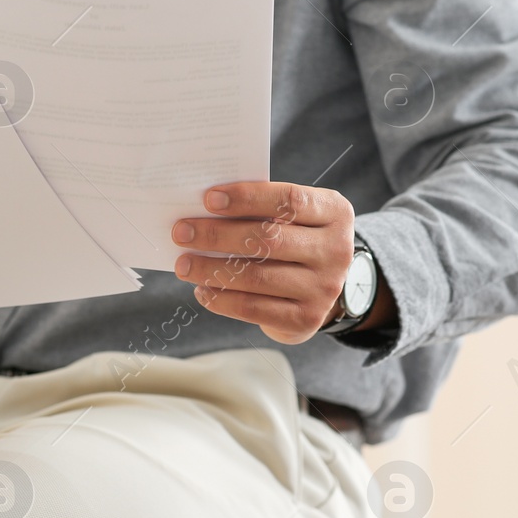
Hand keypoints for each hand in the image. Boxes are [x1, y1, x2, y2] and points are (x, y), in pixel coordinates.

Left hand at [173, 182, 358, 344]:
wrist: (324, 287)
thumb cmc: (296, 239)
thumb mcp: (294, 217)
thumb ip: (263, 209)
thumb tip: (205, 211)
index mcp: (334, 213)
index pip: (289, 201)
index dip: (248, 198)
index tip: (209, 199)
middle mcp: (336, 251)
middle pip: (269, 240)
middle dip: (218, 235)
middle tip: (181, 232)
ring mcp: (324, 288)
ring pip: (257, 277)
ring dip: (212, 269)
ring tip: (184, 264)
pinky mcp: (306, 318)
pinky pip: (254, 309)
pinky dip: (222, 299)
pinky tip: (202, 290)